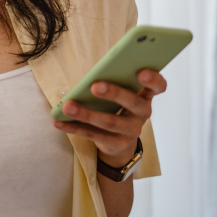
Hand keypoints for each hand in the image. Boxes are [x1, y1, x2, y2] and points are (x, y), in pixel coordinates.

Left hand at [51, 68, 166, 166]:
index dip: (153, 80)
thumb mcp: (119, 93)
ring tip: (67, 106)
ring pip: (109, 122)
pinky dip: (73, 127)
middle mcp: (142, 113)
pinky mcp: (116, 144)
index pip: (158, 87)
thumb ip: (114, 82)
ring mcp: (131, 131)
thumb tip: (92, 76)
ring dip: (86, 113)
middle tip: (95, 86)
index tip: (141, 72)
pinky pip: (93, 135)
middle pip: (132, 103)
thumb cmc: (117, 106)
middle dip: (114, 93)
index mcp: (144, 95)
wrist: (119, 141)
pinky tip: (58, 122)